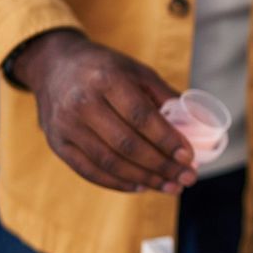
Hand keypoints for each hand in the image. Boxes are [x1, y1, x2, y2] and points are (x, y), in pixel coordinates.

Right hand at [12, 29, 197, 192]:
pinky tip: (141, 187)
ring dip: (145, 179)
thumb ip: (165, 96)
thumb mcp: (136, 70)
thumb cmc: (105, 69)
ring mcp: (66, 126)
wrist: (53, 65)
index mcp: (107, 80)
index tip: (189, 157)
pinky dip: (118, 184)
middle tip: (187, 178)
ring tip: (170, 186)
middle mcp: (82, 103)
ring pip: (110, 162)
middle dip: (162, 166)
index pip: (141, 117)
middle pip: (127, 144)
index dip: (167, 140)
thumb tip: (198, 123)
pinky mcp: (58, 143)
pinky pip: (90, 171)